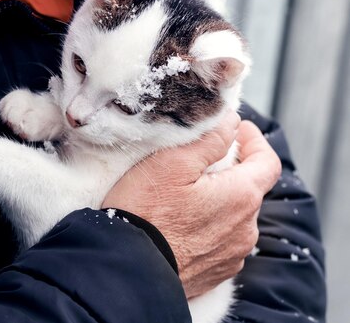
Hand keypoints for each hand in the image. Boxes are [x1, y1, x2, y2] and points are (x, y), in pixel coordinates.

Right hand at [102, 112, 281, 297]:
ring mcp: (232, 254)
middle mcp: (245, 228)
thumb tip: (231, 123)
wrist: (129, 268)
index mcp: (242, 196)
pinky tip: (181, 224)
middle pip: (249, 189)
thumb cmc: (145, 212)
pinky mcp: (215, 272)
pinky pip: (220, 242)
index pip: (268, 161)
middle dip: (231, 171)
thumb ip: (209, 138)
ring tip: (186, 194)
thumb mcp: (172, 162)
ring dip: (219, 201)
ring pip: (234, 217)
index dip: (255, 141)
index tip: (238, 130)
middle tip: (202, 160)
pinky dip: (208, 227)